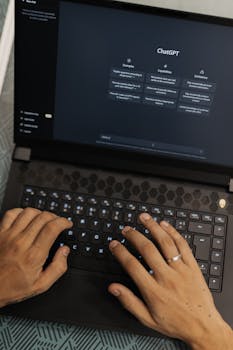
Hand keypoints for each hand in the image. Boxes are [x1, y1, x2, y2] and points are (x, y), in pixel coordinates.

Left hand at [0, 208, 71, 306]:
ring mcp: (9, 236)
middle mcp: (21, 243)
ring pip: (29, 212)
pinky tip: (26, 217)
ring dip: (40, 213)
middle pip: (43, 217)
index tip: (67, 224)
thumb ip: (58, 268)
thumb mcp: (41, 285)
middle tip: (58, 222)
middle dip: (55, 216)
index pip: (52, 228)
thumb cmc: (13, 287)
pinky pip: (11, 214)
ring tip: (44, 219)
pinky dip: (21, 211)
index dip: (63, 222)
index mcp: (34, 255)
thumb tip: (64, 251)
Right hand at [108, 213, 232, 349]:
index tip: (114, 244)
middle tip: (127, 229)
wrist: (203, 326)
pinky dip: (173, 232)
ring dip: (153, 227)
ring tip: (144, 218)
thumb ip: (129, 302)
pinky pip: (182, 245)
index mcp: (153, 291)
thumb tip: (113, 288)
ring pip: (165, 242)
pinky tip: (165, 225)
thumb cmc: (176, 322)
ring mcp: (181, 270)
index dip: (120, 252)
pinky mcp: (193, 266)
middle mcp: (166, 277)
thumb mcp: (148, 319)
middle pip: (147, 249)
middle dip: (134, 236)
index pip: (132, 265)